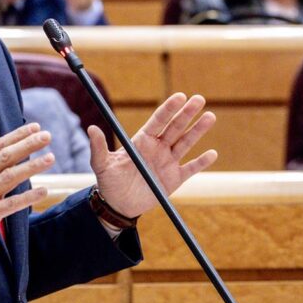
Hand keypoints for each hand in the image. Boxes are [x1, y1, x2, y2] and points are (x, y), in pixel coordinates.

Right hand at [0, 123, 52, 256]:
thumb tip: (15, 154)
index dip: (18, 135)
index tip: (36, 127)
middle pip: (5, 157)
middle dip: (27, 145)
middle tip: (47, 136)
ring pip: (8, 177)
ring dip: (31, 167)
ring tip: (50, 158)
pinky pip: (9, 205)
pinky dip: (27, 197)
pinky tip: (43, 191)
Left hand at [90, 93, 215, 218]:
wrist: (118, 206)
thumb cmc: (109, 182)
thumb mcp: (102, 165)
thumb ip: (99, 147)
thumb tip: (91, 128)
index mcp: (142, 141)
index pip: (158, 120)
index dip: (169, 108)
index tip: (180, 96)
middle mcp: (157, 148)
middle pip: (175, 127)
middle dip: (187, 113)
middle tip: (199, 99)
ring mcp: (168, 162)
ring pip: (186, 143)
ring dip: (198, 131)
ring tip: (210, 117)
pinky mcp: (175, 179)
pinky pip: (191, 168)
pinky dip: (201, 162)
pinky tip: (212, 153)